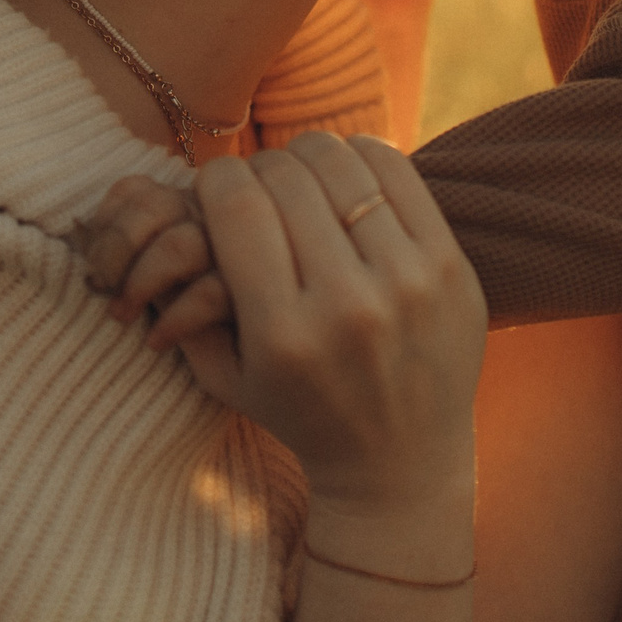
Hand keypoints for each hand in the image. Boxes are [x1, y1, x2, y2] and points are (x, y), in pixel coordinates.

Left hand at [79, 174, 231, 350]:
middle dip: (116, 247)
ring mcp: (236, 251)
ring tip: (121, 316)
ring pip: (181, 244)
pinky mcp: (254, 293)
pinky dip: (176, 319)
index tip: (90, 266)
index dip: (103, 224)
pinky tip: (157, 342)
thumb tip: (78, 240)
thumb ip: (123, 257)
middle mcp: (211, 218)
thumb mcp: (147, 281)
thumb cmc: (183, 323)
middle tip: (102, 288)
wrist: (245, 365)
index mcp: (181, 206)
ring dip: (140, 282)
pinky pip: (211, 293)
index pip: (134, 190)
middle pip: (156, 205)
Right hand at [159, 132, 486, 513]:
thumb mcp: (225, 375)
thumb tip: (170, 206)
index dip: (216, 179)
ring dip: (307, 158)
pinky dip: (361, 157)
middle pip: (285, 176)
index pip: (236, 204)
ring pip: (340, 164)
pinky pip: (398, 172)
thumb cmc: (300, 415)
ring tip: (300, 181)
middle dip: (258, 169)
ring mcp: (407, 282)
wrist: (399, 464)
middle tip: (258, 187)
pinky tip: (346, 174)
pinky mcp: (451, 266)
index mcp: (283, 334)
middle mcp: (347, 305)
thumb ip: (185, 299)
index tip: (216, 189)